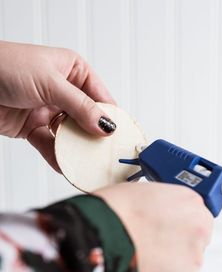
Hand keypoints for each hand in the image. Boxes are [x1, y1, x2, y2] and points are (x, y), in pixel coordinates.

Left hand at [0, 41, 115, 170]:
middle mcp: (64, 91)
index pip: (100, 96)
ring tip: (87, 163)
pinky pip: (50, 144)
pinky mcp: (34, 127)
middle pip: (87, 118)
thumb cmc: (6, 66)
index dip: (111, 116)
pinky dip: (57, 156)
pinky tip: (66, 165)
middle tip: (105, 153)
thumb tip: (106, 124)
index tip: (119, 136)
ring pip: (70, 134)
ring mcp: (49, 110)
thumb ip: (81, 106)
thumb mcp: (51, 83)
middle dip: (95, 136)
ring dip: (77, 149)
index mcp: (73, 71)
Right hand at [95, 182, 213, 271]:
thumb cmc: (110, 212)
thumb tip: (155, 216)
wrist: (98, 237)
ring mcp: (193, 261)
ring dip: (166, 268)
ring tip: (138, 263)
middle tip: (148, 249)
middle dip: (172, 247)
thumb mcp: (140, 193)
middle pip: (191, 243)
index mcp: (189, 202)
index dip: (174, 225)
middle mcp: (198, 230)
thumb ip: (159, 206)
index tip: (162, 232)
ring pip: (183, 268)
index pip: (193, 217)